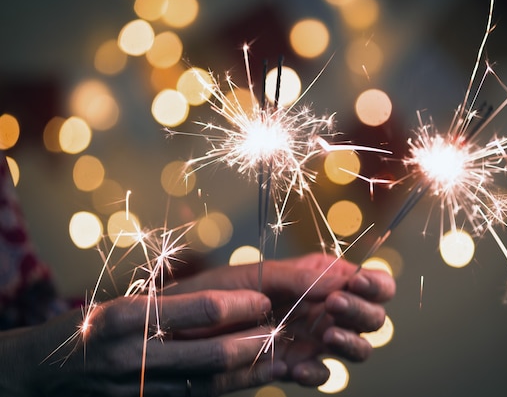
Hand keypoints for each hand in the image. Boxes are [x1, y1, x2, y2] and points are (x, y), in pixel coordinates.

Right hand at [5, 289, 284, 396]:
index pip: (198, 309)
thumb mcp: (125, 305)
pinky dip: (228, 390)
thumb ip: (172, 306)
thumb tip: (230, 300)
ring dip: (248, 371)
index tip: (262, 298)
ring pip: (208, 384)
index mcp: (128, 317)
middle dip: (253, 342)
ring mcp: (137, 390)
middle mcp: (132, 356)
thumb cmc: (93, 329)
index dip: (238, 305)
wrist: (45, 374)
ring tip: (280, 359)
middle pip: (209, 355)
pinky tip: (252, 379)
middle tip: (280, 329)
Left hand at [169, 253, 395, 385]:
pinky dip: (317, 373)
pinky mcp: (296, 366)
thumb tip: (343, 278)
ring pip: (357, 348)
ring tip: (326, 335)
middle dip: (362, 311)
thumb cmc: (220, 289)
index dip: (375, 283)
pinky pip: (322, 374)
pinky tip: (298, 367)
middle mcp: (324, 309)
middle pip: (372, 317)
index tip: (357, 284)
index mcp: (321, 279)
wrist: (180, 328)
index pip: (368, 281)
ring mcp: (313, 340)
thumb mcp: (258, 275)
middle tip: (335, 305)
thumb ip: (299, 277)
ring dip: (350, 342)